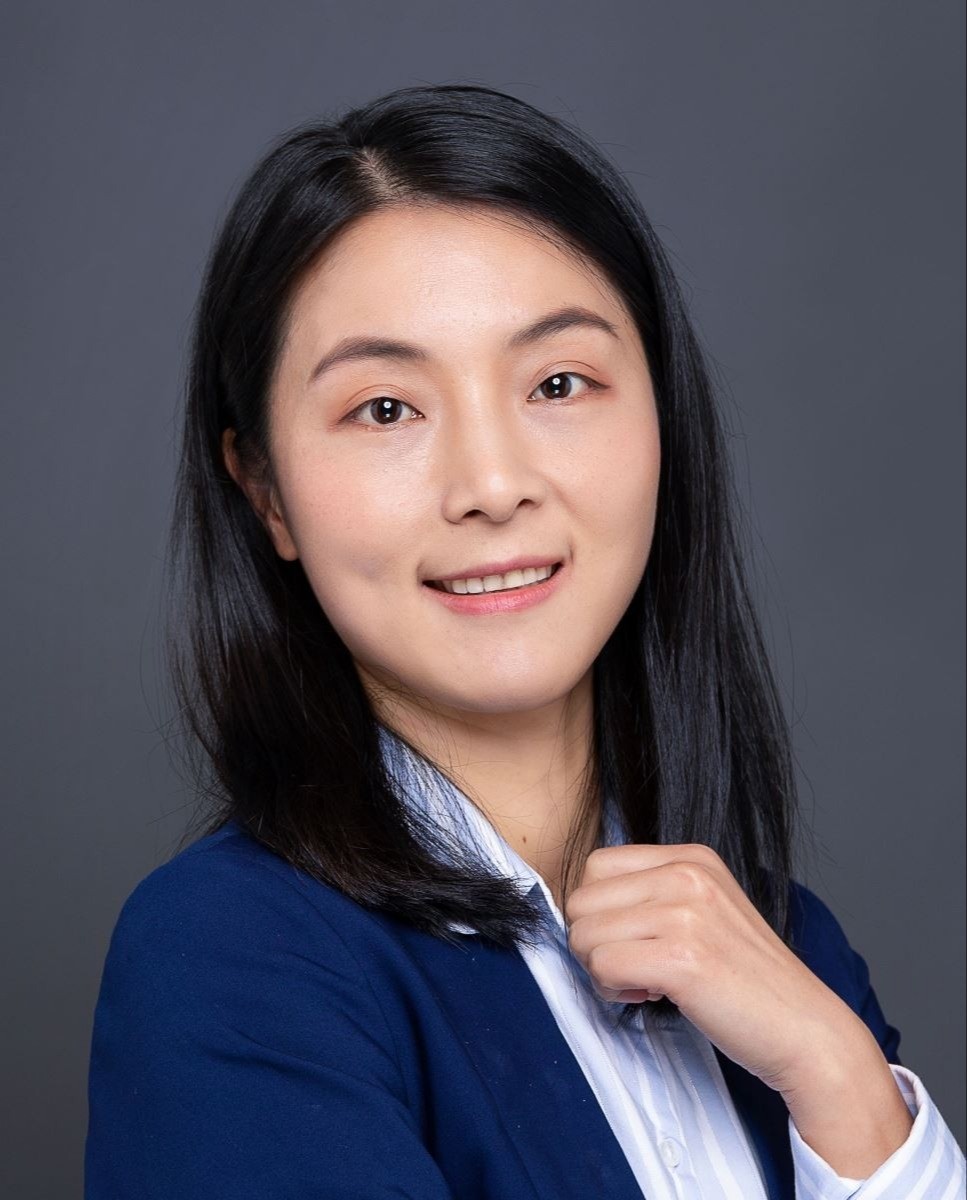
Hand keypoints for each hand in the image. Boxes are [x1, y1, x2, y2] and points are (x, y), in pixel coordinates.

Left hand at [564, 843, 870, 1097]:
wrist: (804, 1029)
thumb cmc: (746, 980)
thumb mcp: (705, 911)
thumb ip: (653, 895)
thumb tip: (582, 907)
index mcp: (692, 858)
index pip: (596, 865)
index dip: (599, 911)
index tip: (630, 939)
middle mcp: (687, 874)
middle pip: (581, 900)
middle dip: (593, 943)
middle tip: (633, 968)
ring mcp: (686, 913)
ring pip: (585, 935)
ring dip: (602, 970)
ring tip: (645, 982)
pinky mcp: (682, 958)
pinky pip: (603, 966)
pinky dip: (614, 991)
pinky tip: (650, 995)